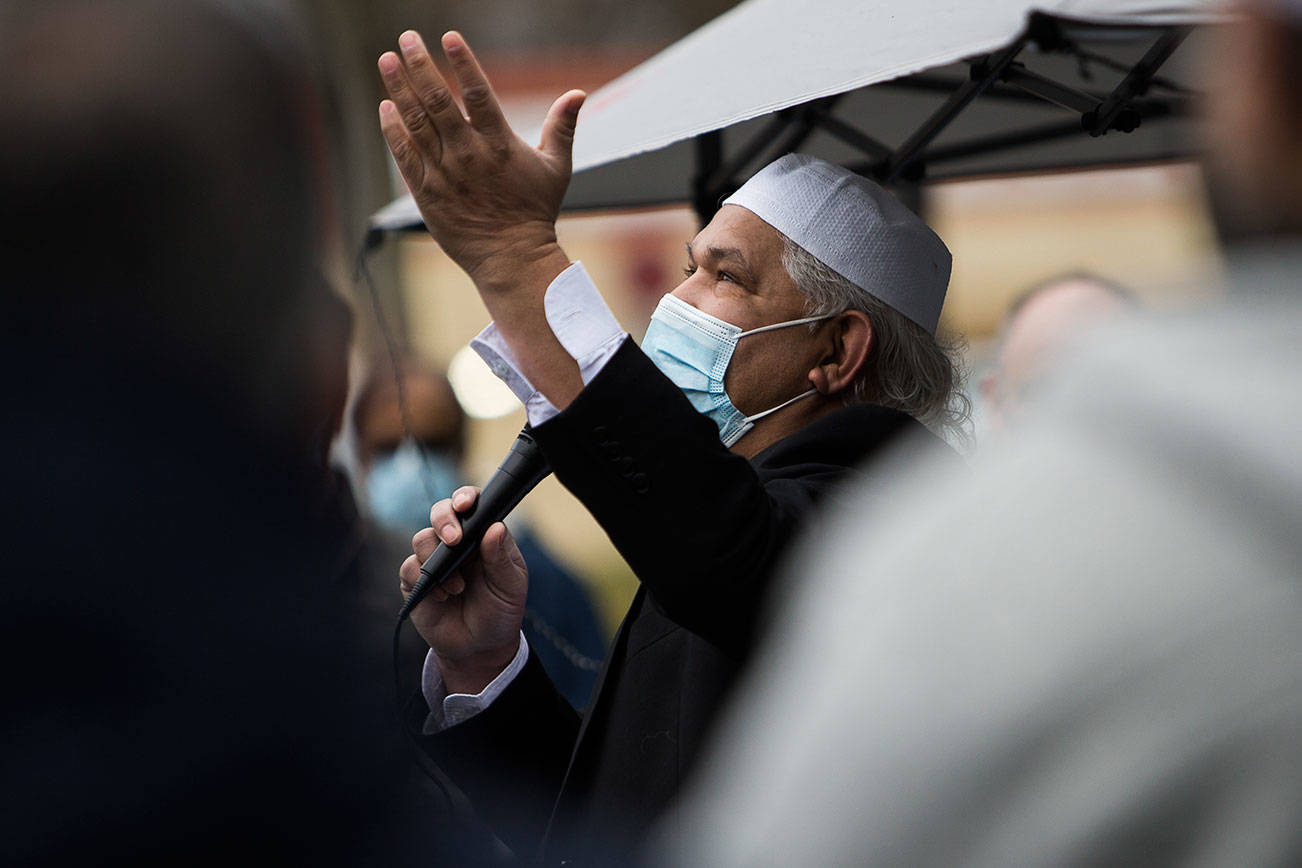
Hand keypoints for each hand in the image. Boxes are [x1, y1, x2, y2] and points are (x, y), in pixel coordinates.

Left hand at [377, 30, 584, 290]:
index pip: (477, 93)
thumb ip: (562, 127)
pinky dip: (394, 130)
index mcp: (500, 144)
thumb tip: (578, 94)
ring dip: (399, 89)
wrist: (512, 257)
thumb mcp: (556, 167)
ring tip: (386, 60)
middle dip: (419, 65)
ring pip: (416, 123)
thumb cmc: (535, 211)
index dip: (462, 62)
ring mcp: (445, 173)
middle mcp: (469, 154)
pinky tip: (385, 107)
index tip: (449, 37)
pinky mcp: (427, 192)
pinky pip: (405, 155)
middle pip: (438, 101)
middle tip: (406, 38)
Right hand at [399, 486, 528, 694]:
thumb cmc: (500, 611)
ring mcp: (435, 560)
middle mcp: (457, 543)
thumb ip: (501, 558)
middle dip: (444, 520)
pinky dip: (424, 580)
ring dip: (437, 559)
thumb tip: (496, 527)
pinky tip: (442, 596)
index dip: (465, 498)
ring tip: (458, 587)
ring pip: (421, 538)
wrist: (479, 648)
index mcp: (483, 536)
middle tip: (454, 540)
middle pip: (441, 512)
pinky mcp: (416, 581)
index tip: (465, 505)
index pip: (472, 505)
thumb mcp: (510, 586)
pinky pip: (409, 568)